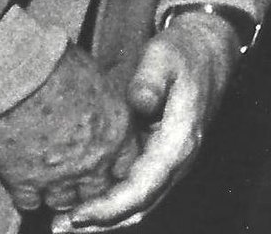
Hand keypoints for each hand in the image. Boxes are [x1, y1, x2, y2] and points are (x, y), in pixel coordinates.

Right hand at [0, 44, 136, 213]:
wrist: (13, 69)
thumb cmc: (51, 59)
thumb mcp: (92, 73)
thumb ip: (101, 98)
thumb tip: (95, 96)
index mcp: (117, 134)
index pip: (126, 167)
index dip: (110, 164)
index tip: (98, 157)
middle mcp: (95, 162)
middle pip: (97, 190)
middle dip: (85, 183)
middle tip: (69, 170)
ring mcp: (60, 177)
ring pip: (65, 203)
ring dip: (55, 192)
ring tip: (43, 176)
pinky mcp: (25, 182)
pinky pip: (30, 203)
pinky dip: (26, 195)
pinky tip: (20, 180)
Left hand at [60, 12, 243, 228]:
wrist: (208, 53)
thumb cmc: (182, 53)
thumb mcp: (164, 56)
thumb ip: (151, 79)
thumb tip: (140, 103)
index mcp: (180, 141)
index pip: (144, 187)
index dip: (111, 206)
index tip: (79, 214)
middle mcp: (178, 161)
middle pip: (141, 206)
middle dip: (102, 222)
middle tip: (61, 228)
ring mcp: (171, 163)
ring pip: (140, 205)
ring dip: (106, 220)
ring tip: (66, 225)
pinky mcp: (161, 159)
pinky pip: (138, 191)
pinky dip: (113, 204)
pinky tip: (85, 206)